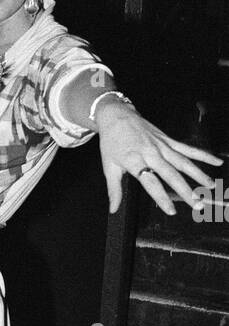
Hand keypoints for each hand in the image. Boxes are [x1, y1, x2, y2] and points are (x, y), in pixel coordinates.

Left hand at [96, 102, 220, 213]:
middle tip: (197, 204)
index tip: (171, 210)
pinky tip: (216, 162)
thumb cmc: (111, 141)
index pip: (151, 183)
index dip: (162, 197)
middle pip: (171, 174)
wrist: (116, 115)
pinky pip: (187, 148)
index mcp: (135, 161)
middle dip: (186, 190)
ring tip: (210, 186)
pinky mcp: (168, 140)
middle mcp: (151, 153)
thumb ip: (114, 190)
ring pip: (183, 162)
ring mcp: (162, 145)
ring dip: (198, 174)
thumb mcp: (108, 166)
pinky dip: (202, 155)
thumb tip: (113, 209)